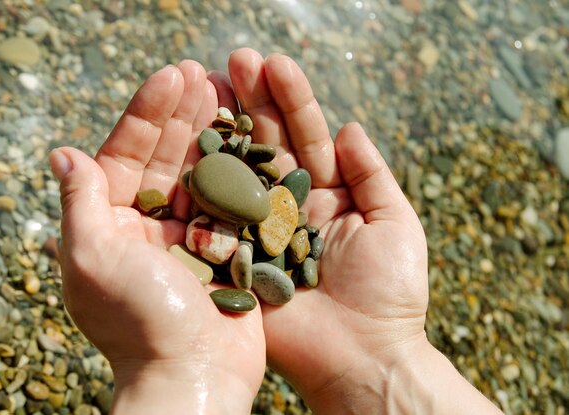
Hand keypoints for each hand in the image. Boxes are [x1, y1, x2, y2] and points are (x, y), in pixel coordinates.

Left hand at [49, 61, 264, 413]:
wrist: (195, 375)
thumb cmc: (139, 319)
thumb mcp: (93, 257)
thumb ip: (80, 202)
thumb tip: (63, 152)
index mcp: (111, 225)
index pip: (125, 155)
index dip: (146, 113)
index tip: (170, 75)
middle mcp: (147, 229)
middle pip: (165, 159)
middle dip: (182, 115)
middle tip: (203, 73)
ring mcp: (189, 239)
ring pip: (200, 175)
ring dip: (212, 134)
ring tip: (229, 93)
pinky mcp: (225, 251)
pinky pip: (231, 202)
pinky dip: (240, 171)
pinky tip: (252, 138)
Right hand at [217, 49, 501, 413]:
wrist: (362, 356)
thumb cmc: (389, 293)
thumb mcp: (395, 224)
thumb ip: (372, 175)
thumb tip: (349, 126)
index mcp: (327, 195)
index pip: (306, 137)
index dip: (292, 100)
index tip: (274, 62)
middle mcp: (289, 206)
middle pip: (268, 145)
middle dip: (253, 101)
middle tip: (234, 58)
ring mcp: (259, 229)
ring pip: (241, 170)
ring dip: (226, 127)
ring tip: (210, 82)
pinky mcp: (236, 256)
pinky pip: (220, 215)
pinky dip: (208, 180)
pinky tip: (193, 140)